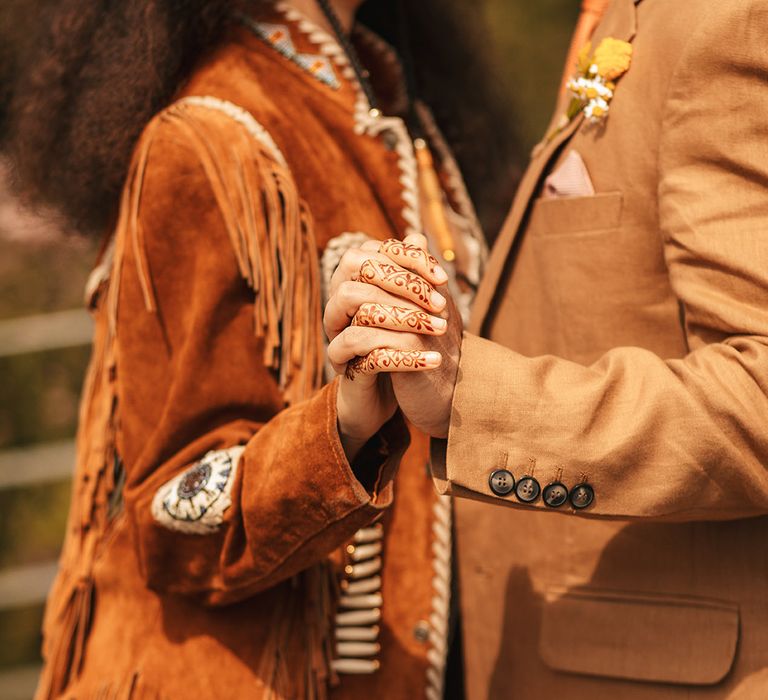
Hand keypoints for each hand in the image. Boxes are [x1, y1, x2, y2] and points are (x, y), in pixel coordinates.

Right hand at [325, 235, 460, 443]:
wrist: (389, 395)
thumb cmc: (403, 343)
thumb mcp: (416, 308)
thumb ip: (414, 274)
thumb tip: (419, 235)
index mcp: (355, 281)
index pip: (375, 251)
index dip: (409, 259)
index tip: (443, 279)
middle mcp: (340, 301)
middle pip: (357, 271)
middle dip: (404, 284)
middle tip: (441, 305)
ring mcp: (337, 331)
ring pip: (360, 312)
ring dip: (404, 319)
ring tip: (440, 330)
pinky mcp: (342, 364)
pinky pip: (366, 353)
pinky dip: (403, 356)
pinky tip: (432, 360)